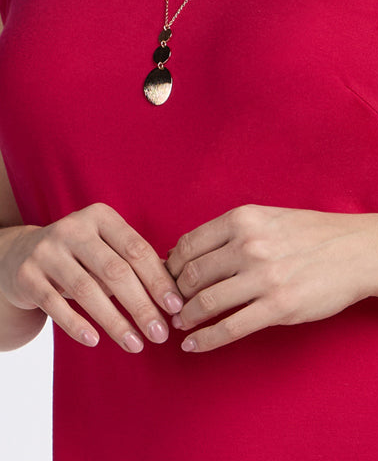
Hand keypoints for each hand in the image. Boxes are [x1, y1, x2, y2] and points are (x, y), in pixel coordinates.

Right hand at [0, 204, 183, 351]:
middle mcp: (74, 228)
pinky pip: (55, 304)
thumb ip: (135, 263)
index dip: (158, 280)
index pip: (137, 250)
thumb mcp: (105, 247)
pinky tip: (95, 341)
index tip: (175, 307)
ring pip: (87, 290)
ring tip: (135, 345)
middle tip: (160, 334)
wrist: (18, 255)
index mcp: (101, 216)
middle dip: (141, 306)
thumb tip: (174, 292)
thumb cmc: (78, 254)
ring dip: (115, 322)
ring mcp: (47, 251)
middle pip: (115, 271)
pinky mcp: (27, 275)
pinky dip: (76, 325)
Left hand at [166, 204, 377, 351]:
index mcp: (244, 219)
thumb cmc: (312, 234)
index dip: (171, 267)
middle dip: (174, 296)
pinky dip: (204, 340)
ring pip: (205, 302)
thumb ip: (233, 232)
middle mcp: (249, 245)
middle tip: (171, 307)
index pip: (188, 245)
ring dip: (186, 319)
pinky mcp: (278, 306)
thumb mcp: (270, 217)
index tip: (169, 280)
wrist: (358, 251)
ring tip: (181, 326)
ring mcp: (264, 277)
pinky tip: (193, 345)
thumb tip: (189, 253)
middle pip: (190, 275)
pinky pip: (229, 328)